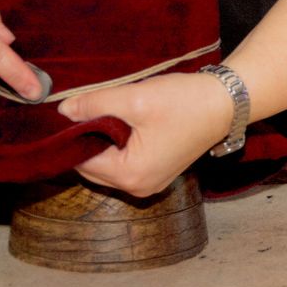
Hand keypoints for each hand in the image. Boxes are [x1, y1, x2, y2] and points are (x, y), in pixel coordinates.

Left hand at [58, 72, 232, 196]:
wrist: (225, 103)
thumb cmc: (183, 102)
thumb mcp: (134, 99)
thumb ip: (94, 105)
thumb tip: (62, 111)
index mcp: (131, 175)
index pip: (81, 161)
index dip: (72, 136)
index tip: (70, 111)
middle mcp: (138, 187)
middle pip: (92, 167)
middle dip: (86, 140)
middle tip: (88, 109)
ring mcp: (149, 183)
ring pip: (107, 165)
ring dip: (101, 142)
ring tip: (106, 113)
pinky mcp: (157, 172)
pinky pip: (123, 163)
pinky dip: (116, 145)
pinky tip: (122, 123)